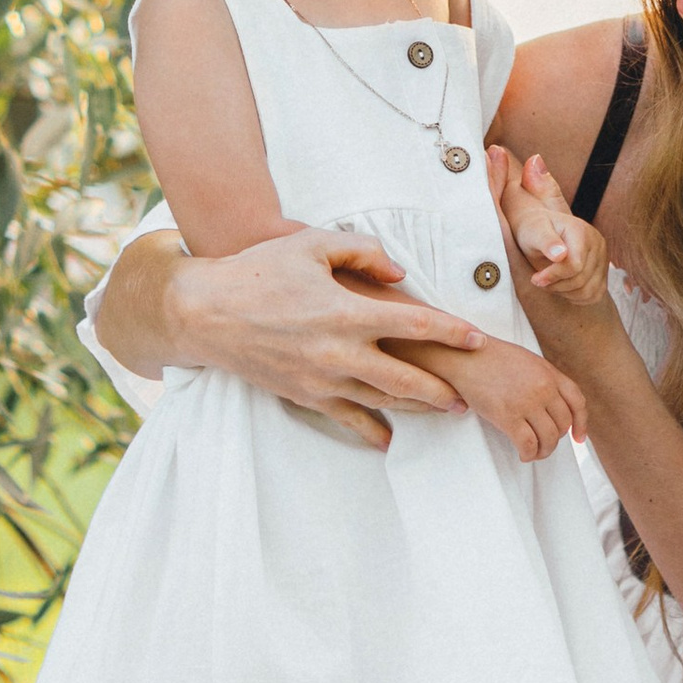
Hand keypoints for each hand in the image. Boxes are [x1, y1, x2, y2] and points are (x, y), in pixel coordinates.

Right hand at [167, 226, 484, 450]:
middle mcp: (337, 352)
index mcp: (345, 312)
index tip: (477, 338)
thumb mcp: (310, 244)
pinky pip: (346, 419)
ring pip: (382, 402)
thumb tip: (399, 273)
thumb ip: (362, 251)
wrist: (205, 312)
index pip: (413, 326)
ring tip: (444, 411)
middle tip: (468, 395)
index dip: (450, 332)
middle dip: (443, 389)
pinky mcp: (303, 396)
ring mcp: (320, 380)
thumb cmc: (258, 271)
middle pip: (407, 380)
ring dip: (417, 410)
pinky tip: (389, 439)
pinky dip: (372, 430)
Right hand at [420, 334, 588, 461]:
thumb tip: (550, 403)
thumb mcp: (525, 359)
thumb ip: (541, 378)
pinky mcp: (508, 416)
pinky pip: (528, 444)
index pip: (577, 402)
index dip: (581, 424)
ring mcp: (527, 402)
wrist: (462, 355)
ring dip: (543, 451)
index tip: (578, 438)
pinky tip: (522, 455)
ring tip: (533, 453)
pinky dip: (528, 454)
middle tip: (543, 444)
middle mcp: (543, 387)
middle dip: (555, 439)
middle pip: (562, 425)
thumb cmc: (488, 357)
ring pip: (548, 438)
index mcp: (549, 372)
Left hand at [487, 148, 611, 309]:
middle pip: (580, 280)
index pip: (573, 264)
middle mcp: (598, 243)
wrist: (541, 243)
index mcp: (581, 229)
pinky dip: (572, 296)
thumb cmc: (530, 230)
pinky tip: (561, 286)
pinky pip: (590, 297)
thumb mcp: (529, 214)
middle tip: (538, 279)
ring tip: (548, 280)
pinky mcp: (604, 278)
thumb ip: (535, 193)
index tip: (535, 279)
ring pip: (586, 291)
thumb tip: (535, 161)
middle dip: (556, 284)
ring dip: (562, 291)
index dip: (553, 275)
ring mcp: (604, 261)